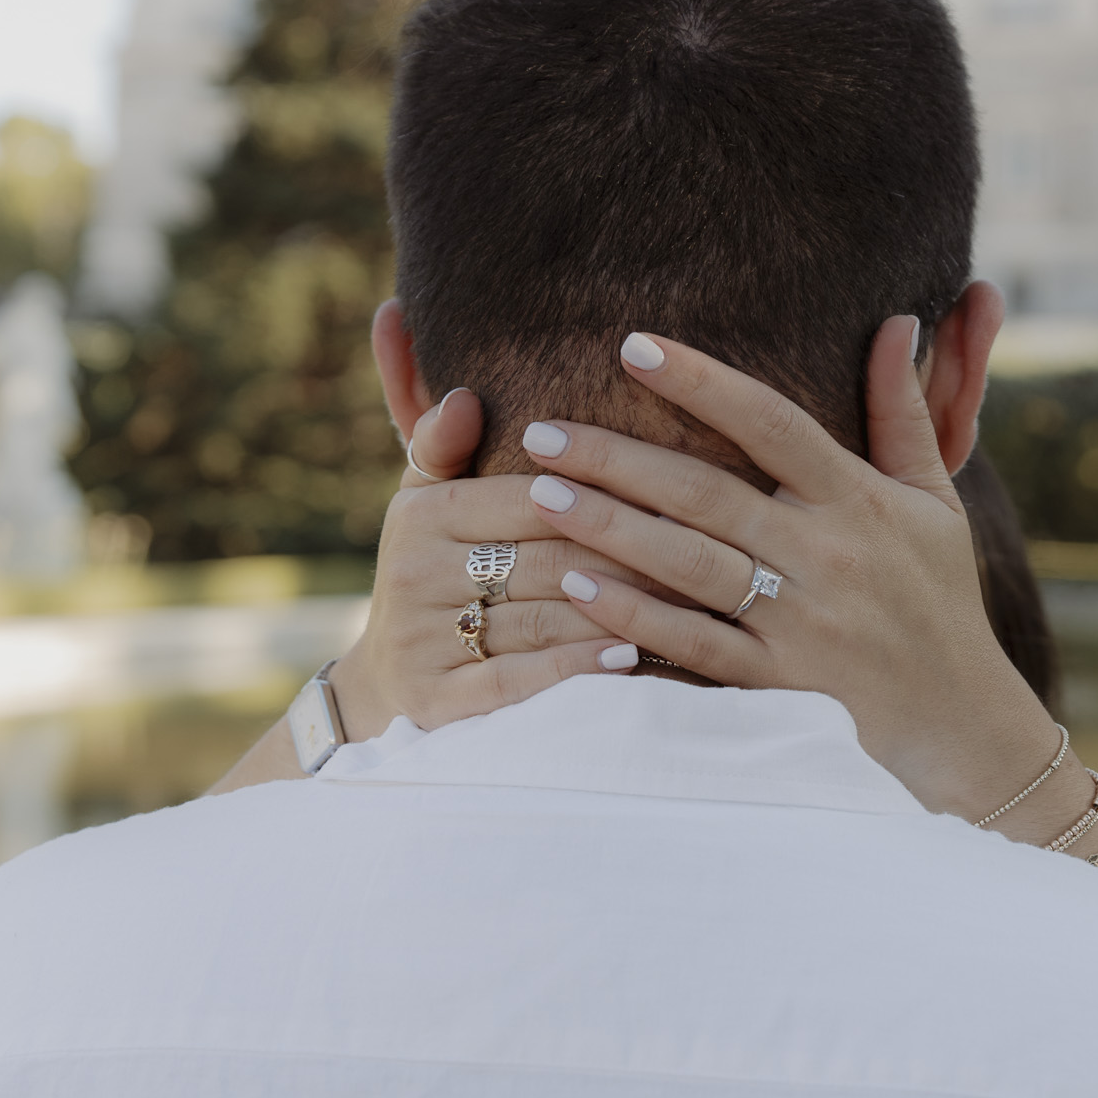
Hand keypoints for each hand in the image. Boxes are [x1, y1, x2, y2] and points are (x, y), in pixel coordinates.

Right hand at [206, 385, 649, 792]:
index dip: (609, 492)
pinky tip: (632, 656)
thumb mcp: (428, 502)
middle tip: (710, 552)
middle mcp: (415, 574)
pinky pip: (519, 680)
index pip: (531, 496)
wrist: (386, 683)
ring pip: (542, 618)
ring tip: (692, 603)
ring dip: (622, 612)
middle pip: (548, 559)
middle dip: (634, 556)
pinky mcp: (438, 702)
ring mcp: (424, 642)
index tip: (684, 491)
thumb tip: (466, 395)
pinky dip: (576, 667)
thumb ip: (446, 445)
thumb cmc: (435, 572)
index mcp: (421, 514)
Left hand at [513, 319, 1097, 886]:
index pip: (771, 422)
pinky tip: (576, 586)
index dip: (702, 382)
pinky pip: (690, 644)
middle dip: (617, 458)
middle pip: (706, 492)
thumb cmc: (939, 601)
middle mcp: (825, 556)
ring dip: (608, 527)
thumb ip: (905, 413)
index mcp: (858, 501)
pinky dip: (632, 616)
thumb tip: (899, 321)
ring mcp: (797, 624)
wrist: (961, 727)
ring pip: (687, 565)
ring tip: (538, 493)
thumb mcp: (935, 502)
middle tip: (543, 431)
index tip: (634, 346)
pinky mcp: (774, 684)